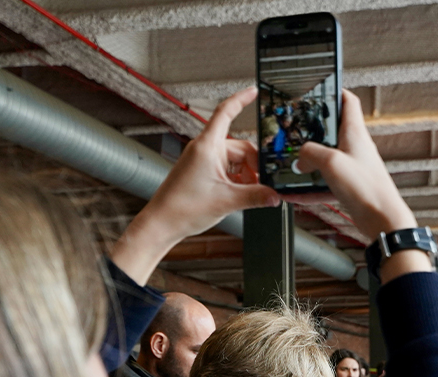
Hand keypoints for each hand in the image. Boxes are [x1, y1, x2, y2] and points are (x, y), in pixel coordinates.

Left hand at [111, 87, 279, 284]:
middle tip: (263, 184)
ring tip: (247, 194)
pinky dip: (236, 180)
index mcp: (208, 146)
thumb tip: (275, 195)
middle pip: (240, 147)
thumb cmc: (182, 208)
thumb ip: (256, 196)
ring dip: (246, 175)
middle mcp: (204, 149)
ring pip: (235, 161)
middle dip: (254, 165)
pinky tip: (239, 195)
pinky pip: (226, 169)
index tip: (253, 91)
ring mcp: (202, 160)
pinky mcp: (201, 171)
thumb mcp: (227, 201)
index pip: (226, 112)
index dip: (241, 99)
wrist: (162, 223)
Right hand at [290, 90, 417, 240]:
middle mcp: (355, 148)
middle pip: (332, 131)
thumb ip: (311, 153)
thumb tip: (301, 156)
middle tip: (295, 131)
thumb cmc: (367, 188)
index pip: (348, 102)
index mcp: (355, 133)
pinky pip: (325, 183)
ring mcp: (353, 167)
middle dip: (313, 131)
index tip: (321, 87)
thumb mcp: (332, 162)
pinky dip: (310, 187)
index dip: (335, 91)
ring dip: (309, 162)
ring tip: (291, 165)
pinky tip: (295, 194)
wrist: (382, 220)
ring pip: (326, 159)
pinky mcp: (350, 186)